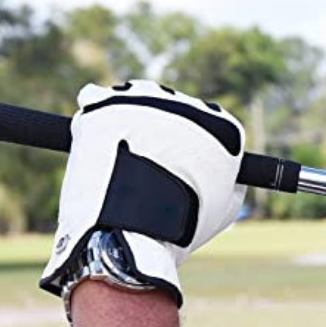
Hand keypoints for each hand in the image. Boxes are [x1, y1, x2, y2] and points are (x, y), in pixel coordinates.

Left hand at [40, 80, 246, 304]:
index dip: (192, 142)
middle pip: (171, 106)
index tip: (179, 161)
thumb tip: (229, 179)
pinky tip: (96, 139)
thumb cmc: (180, 225)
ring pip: (135, 98)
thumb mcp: (224, 209)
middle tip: (146, 159)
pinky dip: (94, 114)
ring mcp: (144, 101)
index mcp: (221, 127)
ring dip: (127, 116)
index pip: (209, 122)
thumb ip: (230, 184)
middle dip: (158, 127)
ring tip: (119, 150)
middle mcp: (186, 105)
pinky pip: (96, 98)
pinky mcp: (104, 104)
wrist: (131, 228)